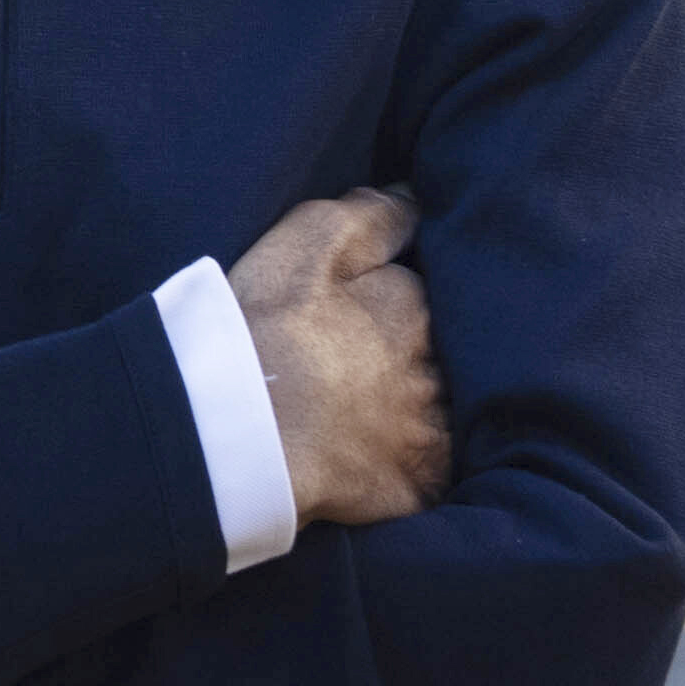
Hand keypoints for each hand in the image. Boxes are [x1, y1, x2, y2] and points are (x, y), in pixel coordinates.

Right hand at [229, 189, 449, 525]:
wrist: (234, 429)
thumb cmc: (264, 328)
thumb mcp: (306, 242)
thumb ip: (372, 215)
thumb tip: (418, 199)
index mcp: (414, 308)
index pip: (431, 295)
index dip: (406, 300)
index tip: (376, 310)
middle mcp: (437, 370)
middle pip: (448, 357)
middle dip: (427, 357)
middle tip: (377, 364)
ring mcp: (430, 434)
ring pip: (450, 415)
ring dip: (431, 411)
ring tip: (387, 411)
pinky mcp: (417, 487)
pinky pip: (437, 477)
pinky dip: (422, 469)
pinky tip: (394, 460)